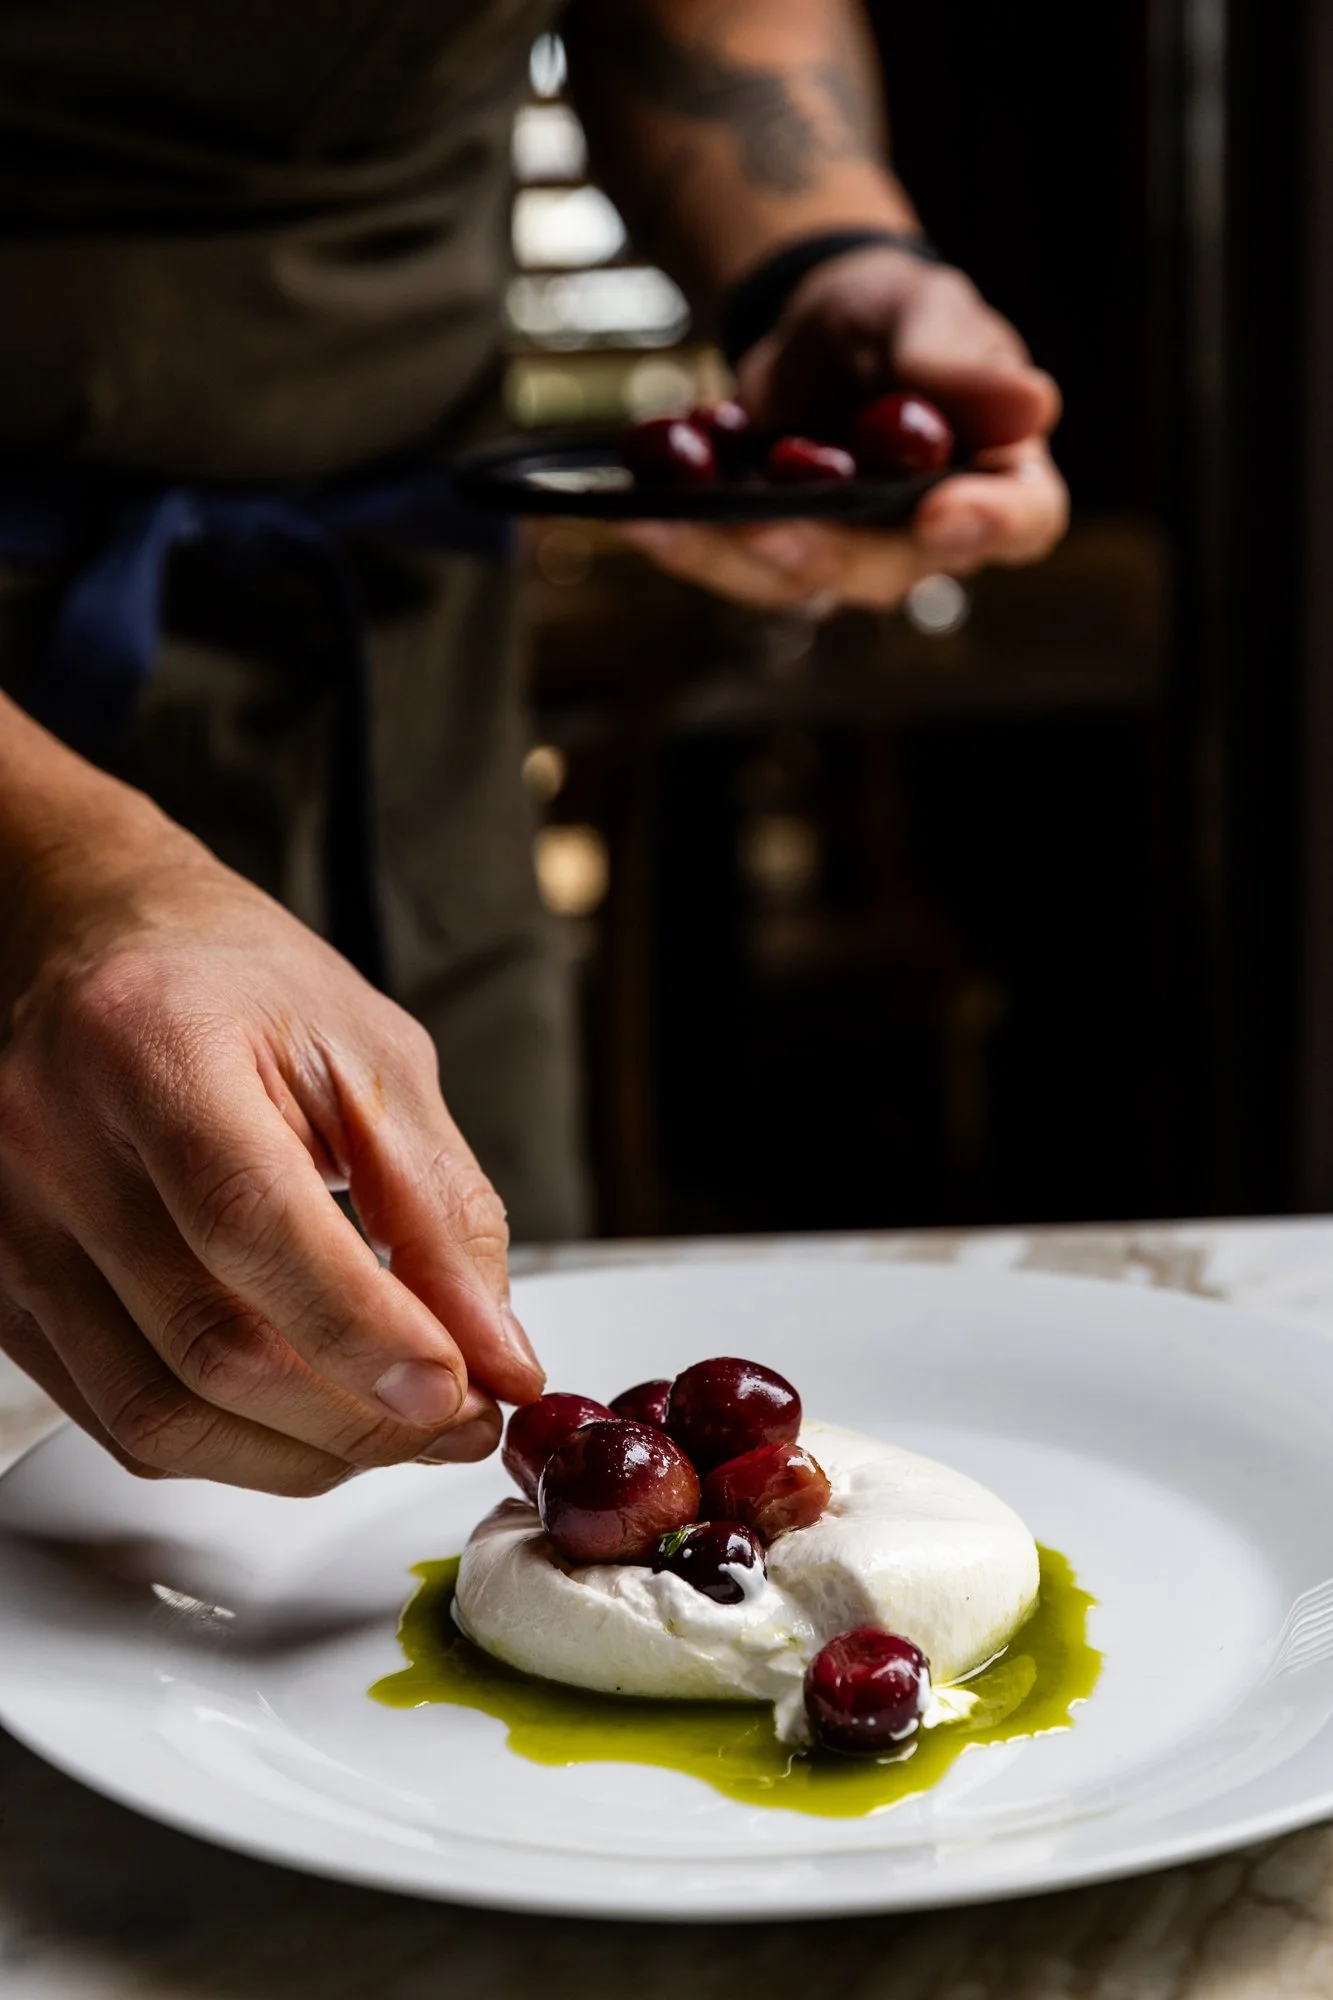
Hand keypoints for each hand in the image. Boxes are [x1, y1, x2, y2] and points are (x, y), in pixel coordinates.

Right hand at [0, 799, 543, 1494]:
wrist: (93, 945)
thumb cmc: (228, 981)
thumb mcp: (368, 1056)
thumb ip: (439, 1206)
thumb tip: (495, 1352)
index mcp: (149, 1047)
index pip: (248, 1221)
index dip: (362, 1329)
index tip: (460, 1389)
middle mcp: (53, 1142)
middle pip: (209, 1345)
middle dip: (361, 1413)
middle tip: (462, 1418)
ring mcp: (12, 1227)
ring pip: (160, 1415)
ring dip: (304, 1454)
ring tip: (397, 1427)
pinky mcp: (5, 1293)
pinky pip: (120, 1420)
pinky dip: (233, 1447)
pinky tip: (310, 1420)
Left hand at [618, 244, 1067, 611]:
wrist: (819, 326)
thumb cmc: (898, 317)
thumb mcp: (926, 311)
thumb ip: (958, 360)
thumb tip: (1030, 403)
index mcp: (1000, 478)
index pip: (1021, 519)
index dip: (989, 527)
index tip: (945, 513)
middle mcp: (930, 538)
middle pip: (890, 568)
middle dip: (823, 550)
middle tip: (767, 525)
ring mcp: (850, 557)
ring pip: (798, 582)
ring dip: (731, 557)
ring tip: (667, 520)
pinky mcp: (780, 556)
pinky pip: (734, 566)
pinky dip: (684, 542)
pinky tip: (637, 519)